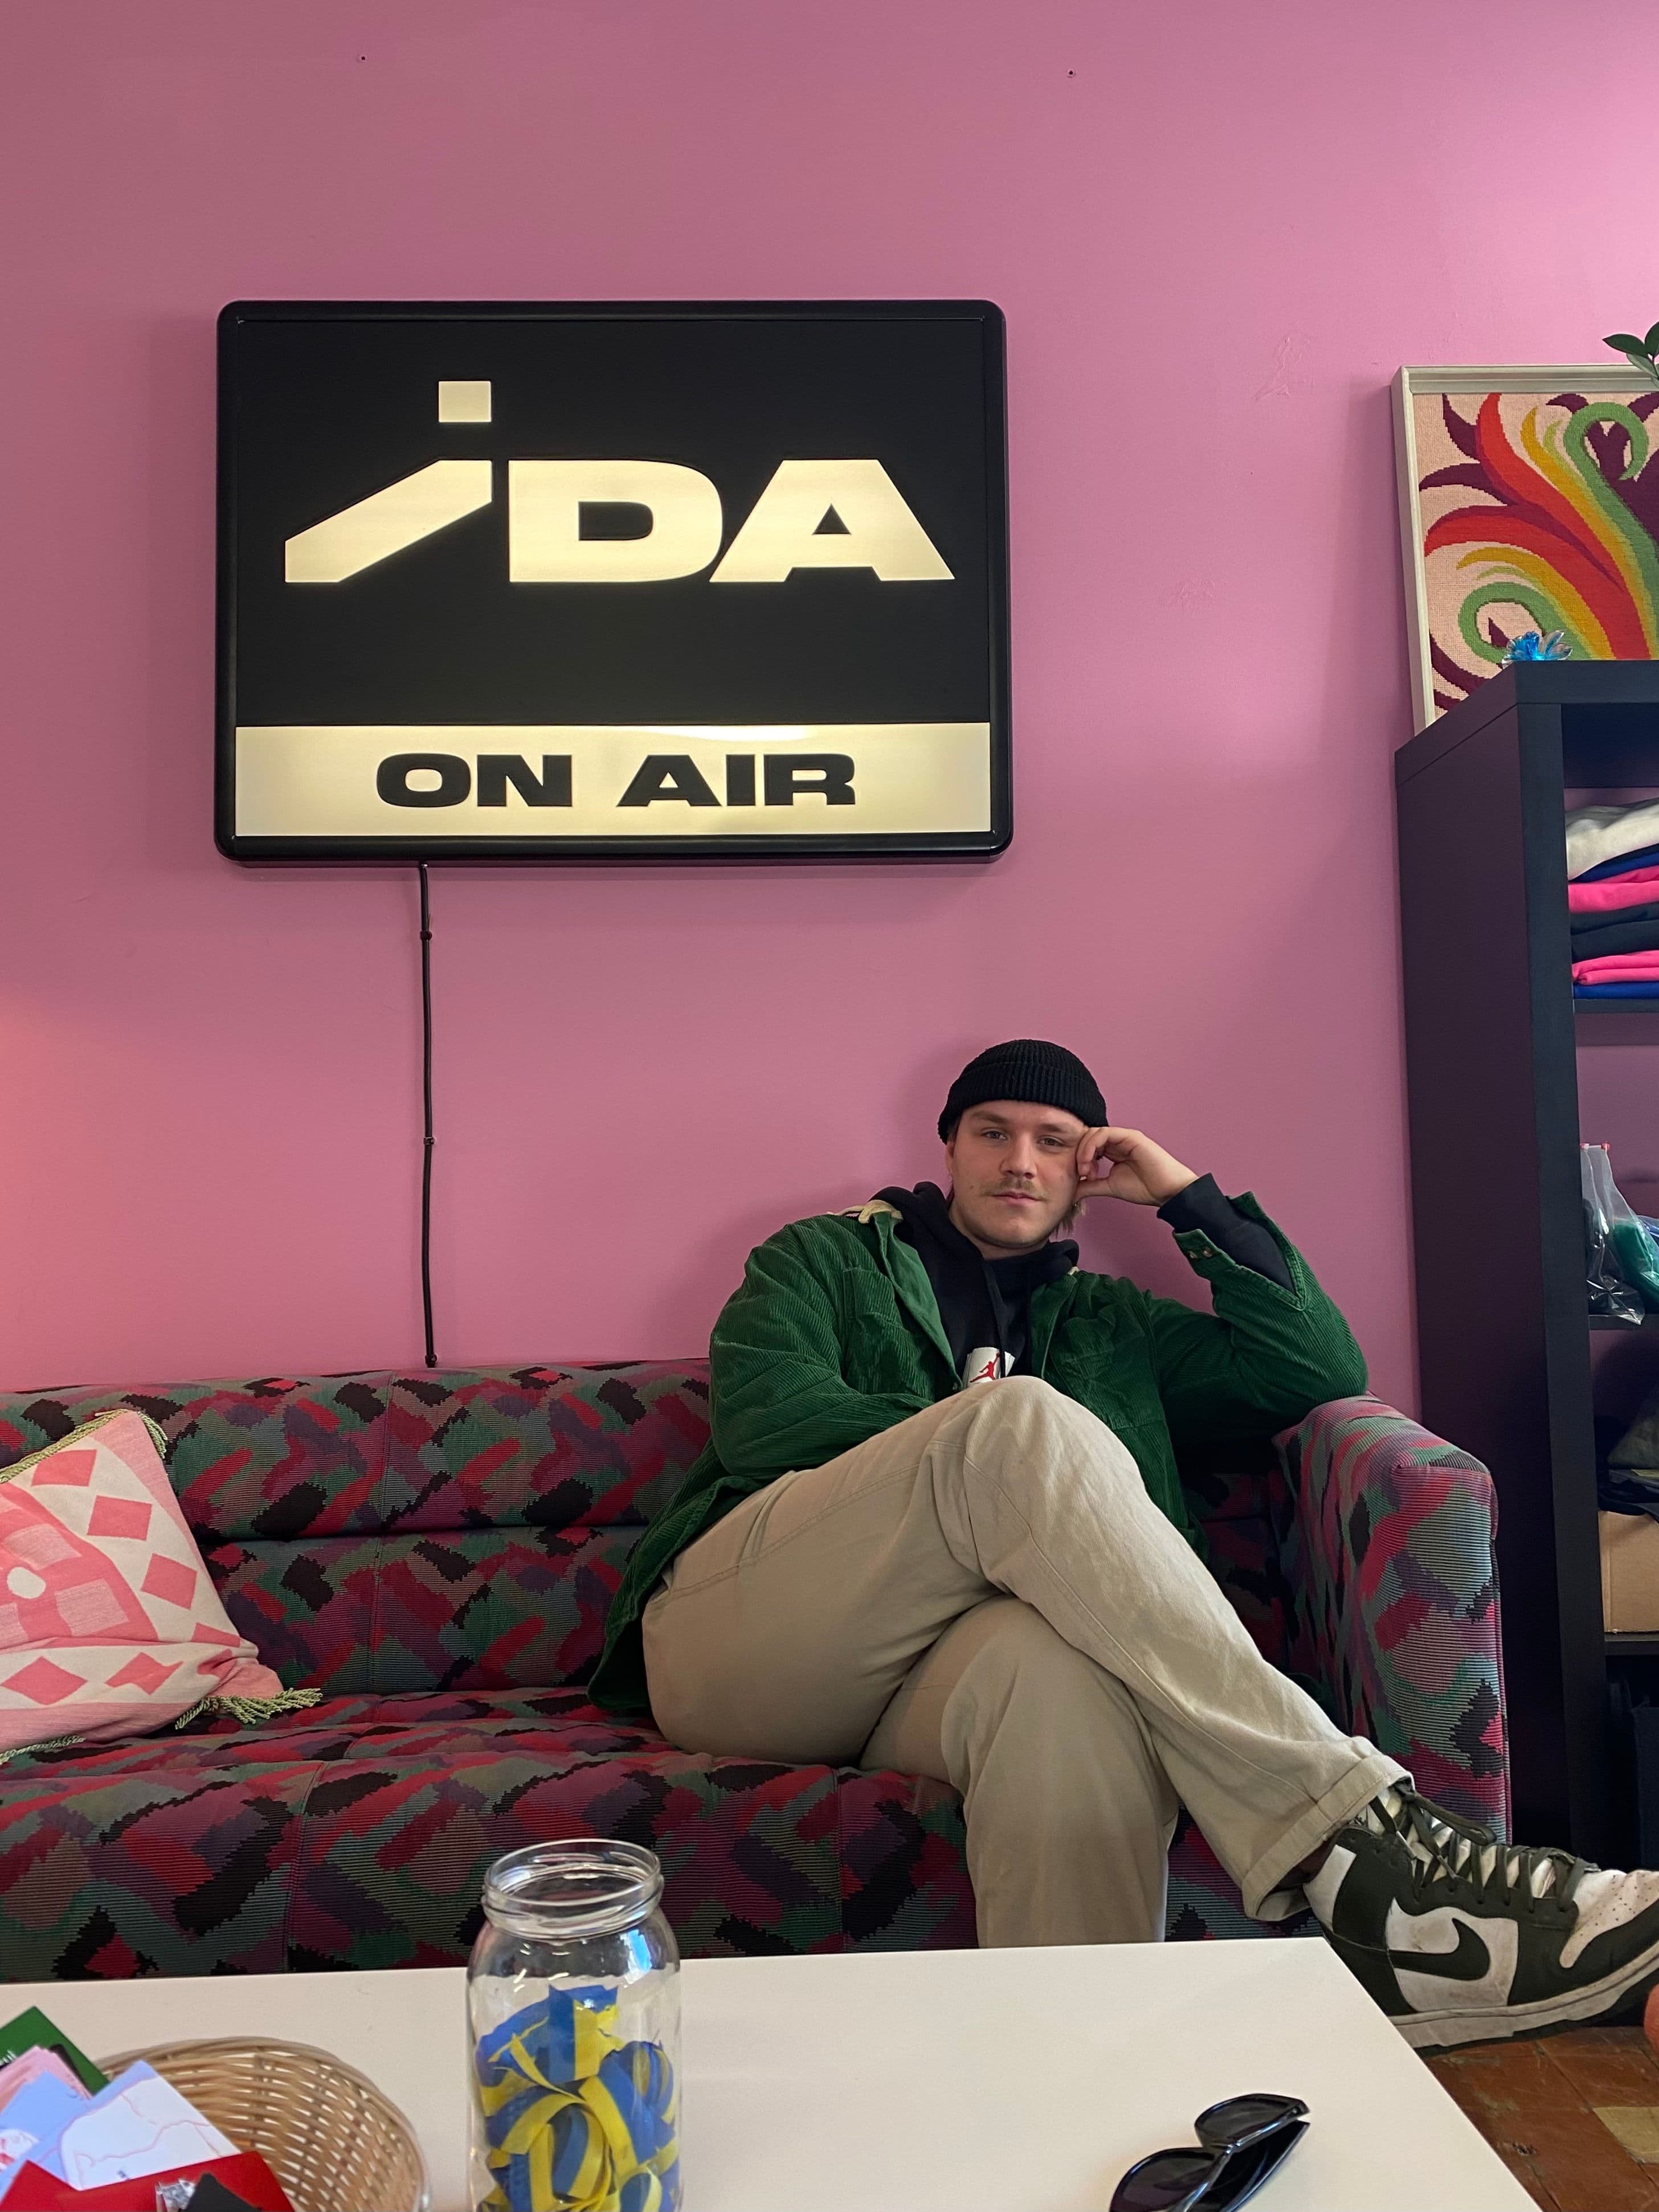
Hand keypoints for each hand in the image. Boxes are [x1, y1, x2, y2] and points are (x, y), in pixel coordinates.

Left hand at [1074, 1127, 1198, 1208]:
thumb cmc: (1145, 1188)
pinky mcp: (1130, 1136)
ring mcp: (1124, 1137)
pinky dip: (1092, 1146)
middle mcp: (1118, 1141)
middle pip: (1087, 1137)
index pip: (1087, 1145)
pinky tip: (1090, 1161)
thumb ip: (1091, 1186)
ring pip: (1093, 1133)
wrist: (1167, 1191)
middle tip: (1080, 1173)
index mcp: (1113, 1150)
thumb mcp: (1110, 1187)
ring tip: (1085, 1169)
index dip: (1078, 1158)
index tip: (1079, 1177)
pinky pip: (1104, 1133)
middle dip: (1078, 1154)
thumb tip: (1071, 1192)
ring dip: (1083, 1150)